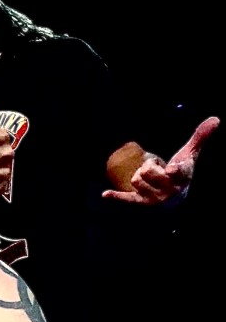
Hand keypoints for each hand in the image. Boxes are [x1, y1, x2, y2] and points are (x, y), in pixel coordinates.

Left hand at [103, 116, 218, 204]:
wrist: (177, 197)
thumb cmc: (182, 172)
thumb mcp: (190, 155)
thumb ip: (200, 137)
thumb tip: (215, 118)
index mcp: (181, 177)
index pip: (178, 171)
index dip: (174, 170)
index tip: (171, 169)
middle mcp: (168, 189)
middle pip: (146, 171)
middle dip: (148, 165)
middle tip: (157, 168)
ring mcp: (155, 198)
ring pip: (136, 180)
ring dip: (139, 176)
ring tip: (150, 178)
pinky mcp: (142, 203)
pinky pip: (128, 199)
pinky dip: (117, 196)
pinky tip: (106, 194)